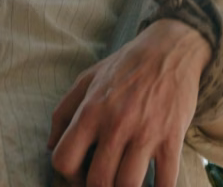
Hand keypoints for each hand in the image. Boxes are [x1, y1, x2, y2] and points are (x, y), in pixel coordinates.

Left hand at [48, 19, 211, 186]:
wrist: (169, 49)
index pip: (64, 160)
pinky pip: (165, 181)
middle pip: (98, 181)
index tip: (79, 172)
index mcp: (90, 111)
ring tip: (124, 183)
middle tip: (104, 182)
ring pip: (128, 186)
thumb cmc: (125, 66)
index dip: (67, 175)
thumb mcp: (86, 79)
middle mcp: (116, 124)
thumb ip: (63, 111)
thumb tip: (50, 146)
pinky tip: (153, 186)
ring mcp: (146, 133)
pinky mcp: (172, 138)